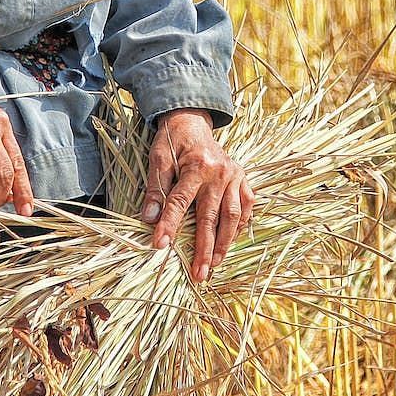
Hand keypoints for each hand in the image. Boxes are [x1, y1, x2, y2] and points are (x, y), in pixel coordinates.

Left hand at [141, 109, 251, 282]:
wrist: (193, 122)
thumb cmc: (173, 141)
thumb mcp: (158, 158)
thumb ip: (155, 188)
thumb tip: (149, 218)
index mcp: (196, 166)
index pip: (180, 202)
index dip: (169, 225)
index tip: (160, 246)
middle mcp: (219, 173)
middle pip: (211, 217)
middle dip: (204, 248)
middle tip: (198, 274)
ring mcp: (234, 176)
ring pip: (232, 216)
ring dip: (224, 243)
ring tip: (215, 264)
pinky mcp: (242, 179)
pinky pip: (246, 206)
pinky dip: (240, 225)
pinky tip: (231, 242)